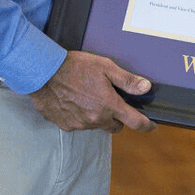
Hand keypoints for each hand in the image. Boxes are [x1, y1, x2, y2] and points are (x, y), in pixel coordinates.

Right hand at [27, 50, 156, 133]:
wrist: (43, 73)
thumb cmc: (74, 67)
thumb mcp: (105, 67)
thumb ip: (127, 80)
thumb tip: (146, 87)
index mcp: (109, 105)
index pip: (135, 122)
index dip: (146, 126)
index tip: (151, 126)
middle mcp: (96, 119)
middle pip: (115, 127)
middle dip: (116, 118)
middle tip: (110, 102)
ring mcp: (80, 124)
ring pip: (96, 126)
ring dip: (97, 116)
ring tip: (88, 97)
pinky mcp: (66, 125)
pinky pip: (79, 125)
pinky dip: (80, 117)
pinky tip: (74, 102)